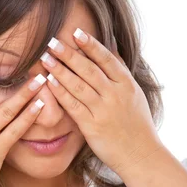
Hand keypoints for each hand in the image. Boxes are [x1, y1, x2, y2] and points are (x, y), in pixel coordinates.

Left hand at [40, 29, 163, 174]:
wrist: (140, 155)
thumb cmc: (137, 124)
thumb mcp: (135, 94)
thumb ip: (120, 70)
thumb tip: (111, 45)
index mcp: (127, 85)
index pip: (107, 59)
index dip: (91, 45)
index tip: (76, 32)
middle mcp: (115, 95)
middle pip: (89, 69)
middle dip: (69, 54)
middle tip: (52, 41)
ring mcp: (103, 111)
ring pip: (78, 85)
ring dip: (60, 70)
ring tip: (45, 58)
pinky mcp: (92, 127)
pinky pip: (73, 106)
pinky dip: (60, 93)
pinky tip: (48, 82)